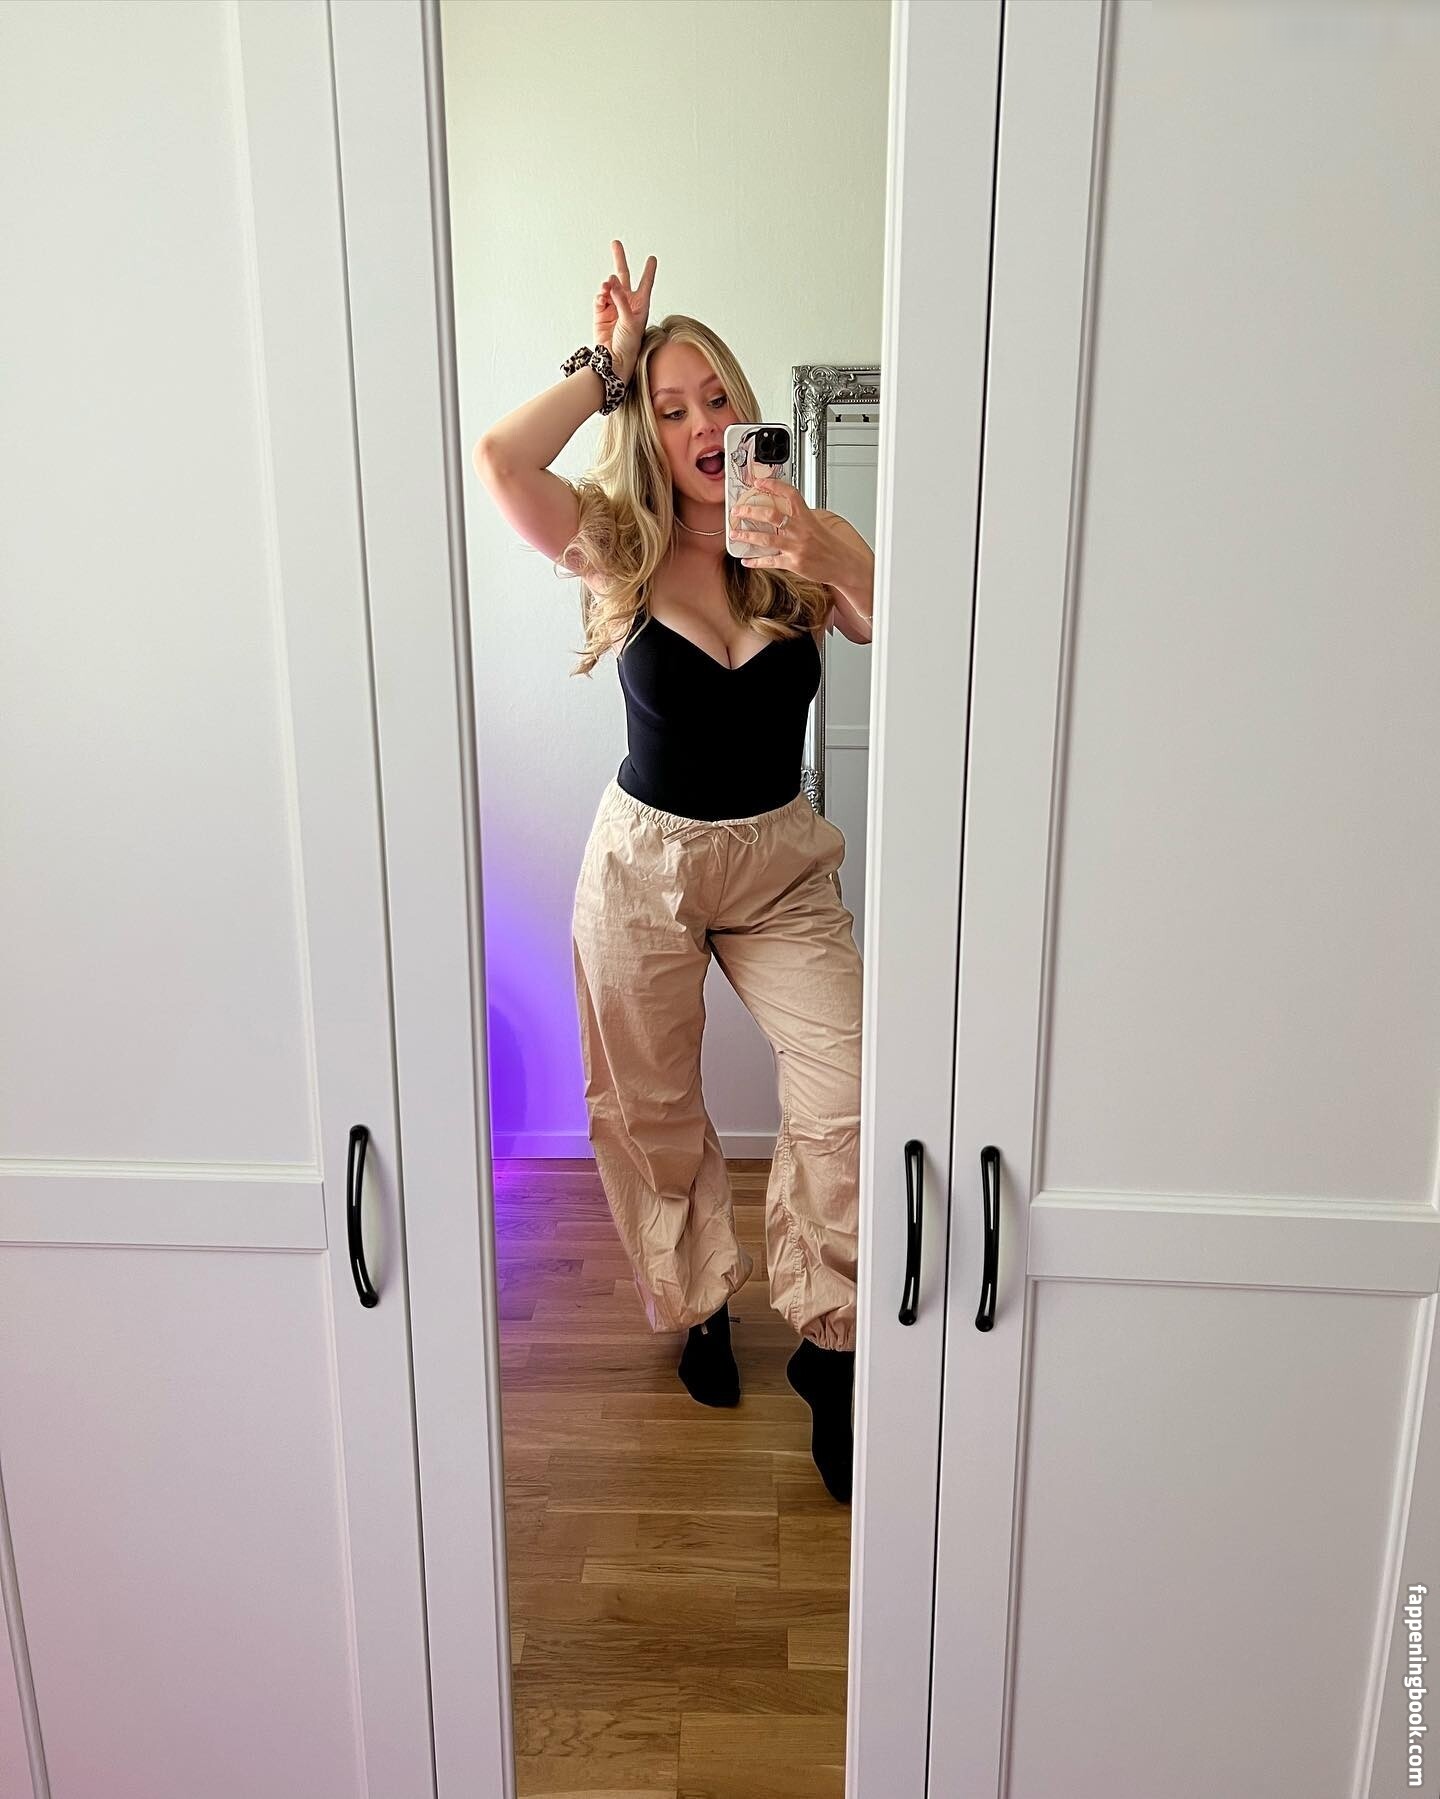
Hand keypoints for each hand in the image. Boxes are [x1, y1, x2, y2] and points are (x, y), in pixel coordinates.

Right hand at [594, 239, 655, 381]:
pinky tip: (602, 296)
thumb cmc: (630, 345)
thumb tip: (611, 281)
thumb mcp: (631, 321)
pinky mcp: (600, 313)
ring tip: (607, 286)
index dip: (649, 271)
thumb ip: (621, 300)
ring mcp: (613, 307)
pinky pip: (600, 298)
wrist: (615, 360)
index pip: (645, 283)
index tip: (652, 258)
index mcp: (641, 305)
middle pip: (624, 276)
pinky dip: (600, 295)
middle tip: (615, 243)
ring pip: (609, 287)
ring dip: (607, 284)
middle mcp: (627, 303)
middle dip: (619, 259)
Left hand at [729, 477, 873, 593]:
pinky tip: (746, 560)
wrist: (843, 565)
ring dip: (746, 536)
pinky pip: (770, 561)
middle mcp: (800, 530)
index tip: (758, 482)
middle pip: (771, 515)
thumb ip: (802, 516)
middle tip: (737, 511)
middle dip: (750, 512)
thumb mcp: (819, 524)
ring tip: (734, 534)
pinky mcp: (794, 564)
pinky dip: (755, 561)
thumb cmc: (832, 545)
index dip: (773, 486)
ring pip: (765, 539)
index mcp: (807, 517)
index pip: (789, 494)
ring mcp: (796, 547)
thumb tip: (786, 509)